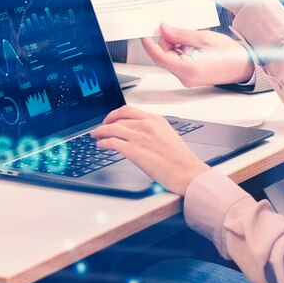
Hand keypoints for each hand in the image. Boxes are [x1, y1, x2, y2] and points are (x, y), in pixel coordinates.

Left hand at [90, 107, 210, 194]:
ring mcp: (139, 137)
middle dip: (106, 123)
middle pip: (118, 119)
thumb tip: (139, 133)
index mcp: (156, 120)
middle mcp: (146, 125)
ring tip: (96, 136)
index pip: (129, 110)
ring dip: (100, 132)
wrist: (187, 172)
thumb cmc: (181, 159)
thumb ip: (154, 131)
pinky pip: (112, 142)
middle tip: (100, 128)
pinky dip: (103, 142)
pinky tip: (101, 145)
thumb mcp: (168, 136)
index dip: (115, 113)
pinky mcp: (133, 150)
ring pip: (111, 128)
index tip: (110, 118)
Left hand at [142, 23, 253, 86]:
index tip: (144, 33)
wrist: (245, 66)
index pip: (160, 57)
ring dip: (175, 46)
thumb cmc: (230, 54)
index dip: (149, 44)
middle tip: (178, 30)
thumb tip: (163, 29)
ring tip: (193, 40)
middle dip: (167, 42)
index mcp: (189, 69)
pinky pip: (177, 61)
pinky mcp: (189, 76)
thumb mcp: (204, 38)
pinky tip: (193, 46)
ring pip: (170, 58)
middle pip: (164, 57)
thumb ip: (181, 35)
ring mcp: (187, 78)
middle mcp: (185, 78)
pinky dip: (181, 51)